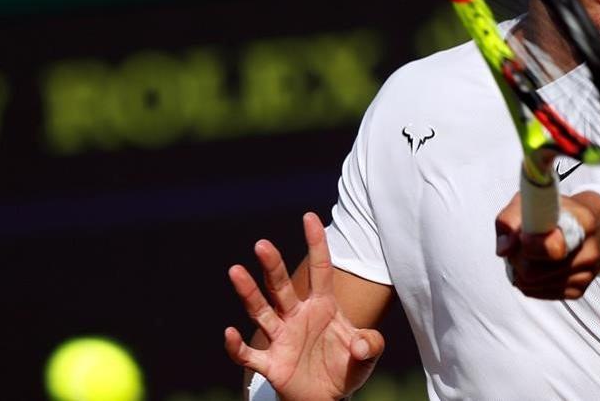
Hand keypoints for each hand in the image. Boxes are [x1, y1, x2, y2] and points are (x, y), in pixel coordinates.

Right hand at [225, 213, 384, 400]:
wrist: (327, 399)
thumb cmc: (345, 367)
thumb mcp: (366, 354)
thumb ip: (370, 344)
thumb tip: (360, 345)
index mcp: (322, 306)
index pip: (320, 270)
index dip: (316, 244)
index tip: (310, 217)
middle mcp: (297, 316)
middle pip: (281, 286)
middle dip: (272, 266)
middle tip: (262, 244)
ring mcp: (282, 338)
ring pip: (261, 311)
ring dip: (248, 293)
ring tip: (236, 271)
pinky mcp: (271, 364)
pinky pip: (249, 354)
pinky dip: (237, 346)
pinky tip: (229, 333)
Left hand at [494, 191, 599, 299]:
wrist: (595, 228)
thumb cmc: (558, 211)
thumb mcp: (533, 201)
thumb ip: (512, 219)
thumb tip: (504, 250)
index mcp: (583, 221)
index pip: (557, 244)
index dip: (535, 245)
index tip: (523, 237)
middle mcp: (590, 251)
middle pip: (533, 270)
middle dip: (516, 257)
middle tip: (518, 242)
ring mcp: (585, 274)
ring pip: (531, 283)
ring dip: (519, 269)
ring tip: (528, 251)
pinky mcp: (578, 291)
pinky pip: (536, 292)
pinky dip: (528, 279)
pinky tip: (536, 263)